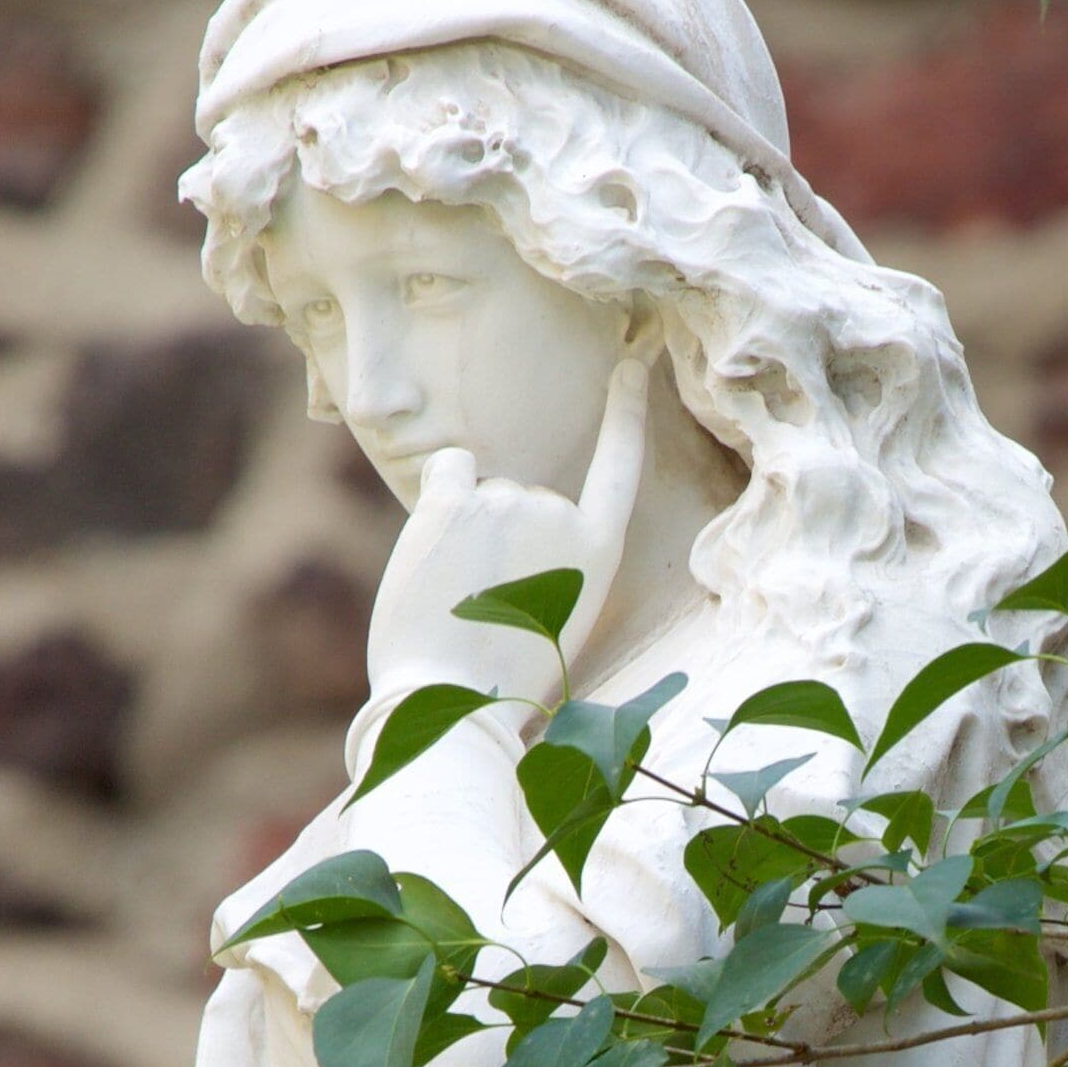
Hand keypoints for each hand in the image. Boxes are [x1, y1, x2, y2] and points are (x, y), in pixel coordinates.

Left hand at [366, 350, 652, 709]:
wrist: (454, 707)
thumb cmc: (498, 682)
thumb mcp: (556, 621)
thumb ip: (548, 563)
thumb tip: (509, 508)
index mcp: (598, 555)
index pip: (620, 467)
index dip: (626, 412)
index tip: (632, 359)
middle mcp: (561, 517)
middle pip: (520, 497)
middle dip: (496, 537)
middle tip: (484, 604)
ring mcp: (510, 503)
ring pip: (480, 490)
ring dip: (462, 531)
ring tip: (458, 595)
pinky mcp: (457, 501)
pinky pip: (449, 469)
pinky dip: (440, 499)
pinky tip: (436, 547)